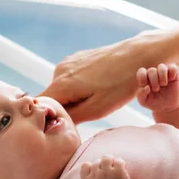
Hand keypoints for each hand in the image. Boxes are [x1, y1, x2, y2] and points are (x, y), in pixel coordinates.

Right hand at [39, 32, 165, 123]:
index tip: (65, 124)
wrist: (138, 54)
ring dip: (73, 97)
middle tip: (89, 112)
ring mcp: (68, 62)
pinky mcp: (77, 58)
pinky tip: (99, 85)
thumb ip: (71, 117)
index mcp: (61, 84)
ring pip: (61, 88)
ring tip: (97, 97)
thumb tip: (52, 122)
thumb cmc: (121, 84)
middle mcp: (59, 70)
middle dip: (64, 108)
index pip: (39, 106)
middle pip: (51, 98)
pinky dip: (79, 86)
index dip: (48, 118)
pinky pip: (70, 78)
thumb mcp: (97, 109)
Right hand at [80, 155, 133, 178]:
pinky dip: (121, 163)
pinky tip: (123, 170)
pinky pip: (119, 161)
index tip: (97, 173)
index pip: (85, 165)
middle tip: (110, 172)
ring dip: (111, 161)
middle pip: (97, 161)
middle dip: (103, 165)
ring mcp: (107, 173)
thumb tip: (93, 166)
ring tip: (115, 168)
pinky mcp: (118, 172)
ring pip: (107, 158)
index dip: (91, 167)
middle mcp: (96, 175)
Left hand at [136, 63, 178, 112]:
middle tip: (156, 89)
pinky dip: (172, 72)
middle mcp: (154, 74)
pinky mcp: (174, 75)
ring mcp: (164, 74)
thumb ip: (141, 95)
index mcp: (145, 79)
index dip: (142, 77)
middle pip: (151, 70)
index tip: (145, 86)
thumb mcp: (144, 102)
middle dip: (153, 80)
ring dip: (162, 76)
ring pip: (162, 67)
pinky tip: (171, 79)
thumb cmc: (154, 103)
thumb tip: (146, 86)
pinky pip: (173, 67)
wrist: (168, 107)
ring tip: (163, 84)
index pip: (141, 71)